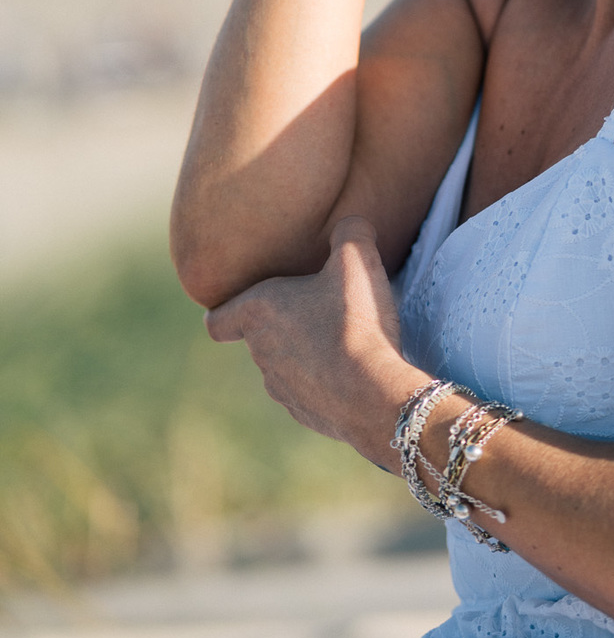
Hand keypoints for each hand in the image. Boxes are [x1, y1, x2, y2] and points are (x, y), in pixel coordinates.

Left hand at [204, 216, 419, 452]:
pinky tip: (355, 368)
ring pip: (283, 365)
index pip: (217, 320)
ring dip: (305, 352)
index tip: (237, 306)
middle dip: (284, 322)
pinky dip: (325, 380)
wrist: (373, 393)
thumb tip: (351, 224)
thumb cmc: (355, 321)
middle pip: (258, 337)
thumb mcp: (357, 259)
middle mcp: (261, 353)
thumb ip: (350, 232)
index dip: (224, 311)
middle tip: (316, 305)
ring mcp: (281, 388)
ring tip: (342, 337)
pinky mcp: (306, 413)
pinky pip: (310, 391)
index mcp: (259, 313)